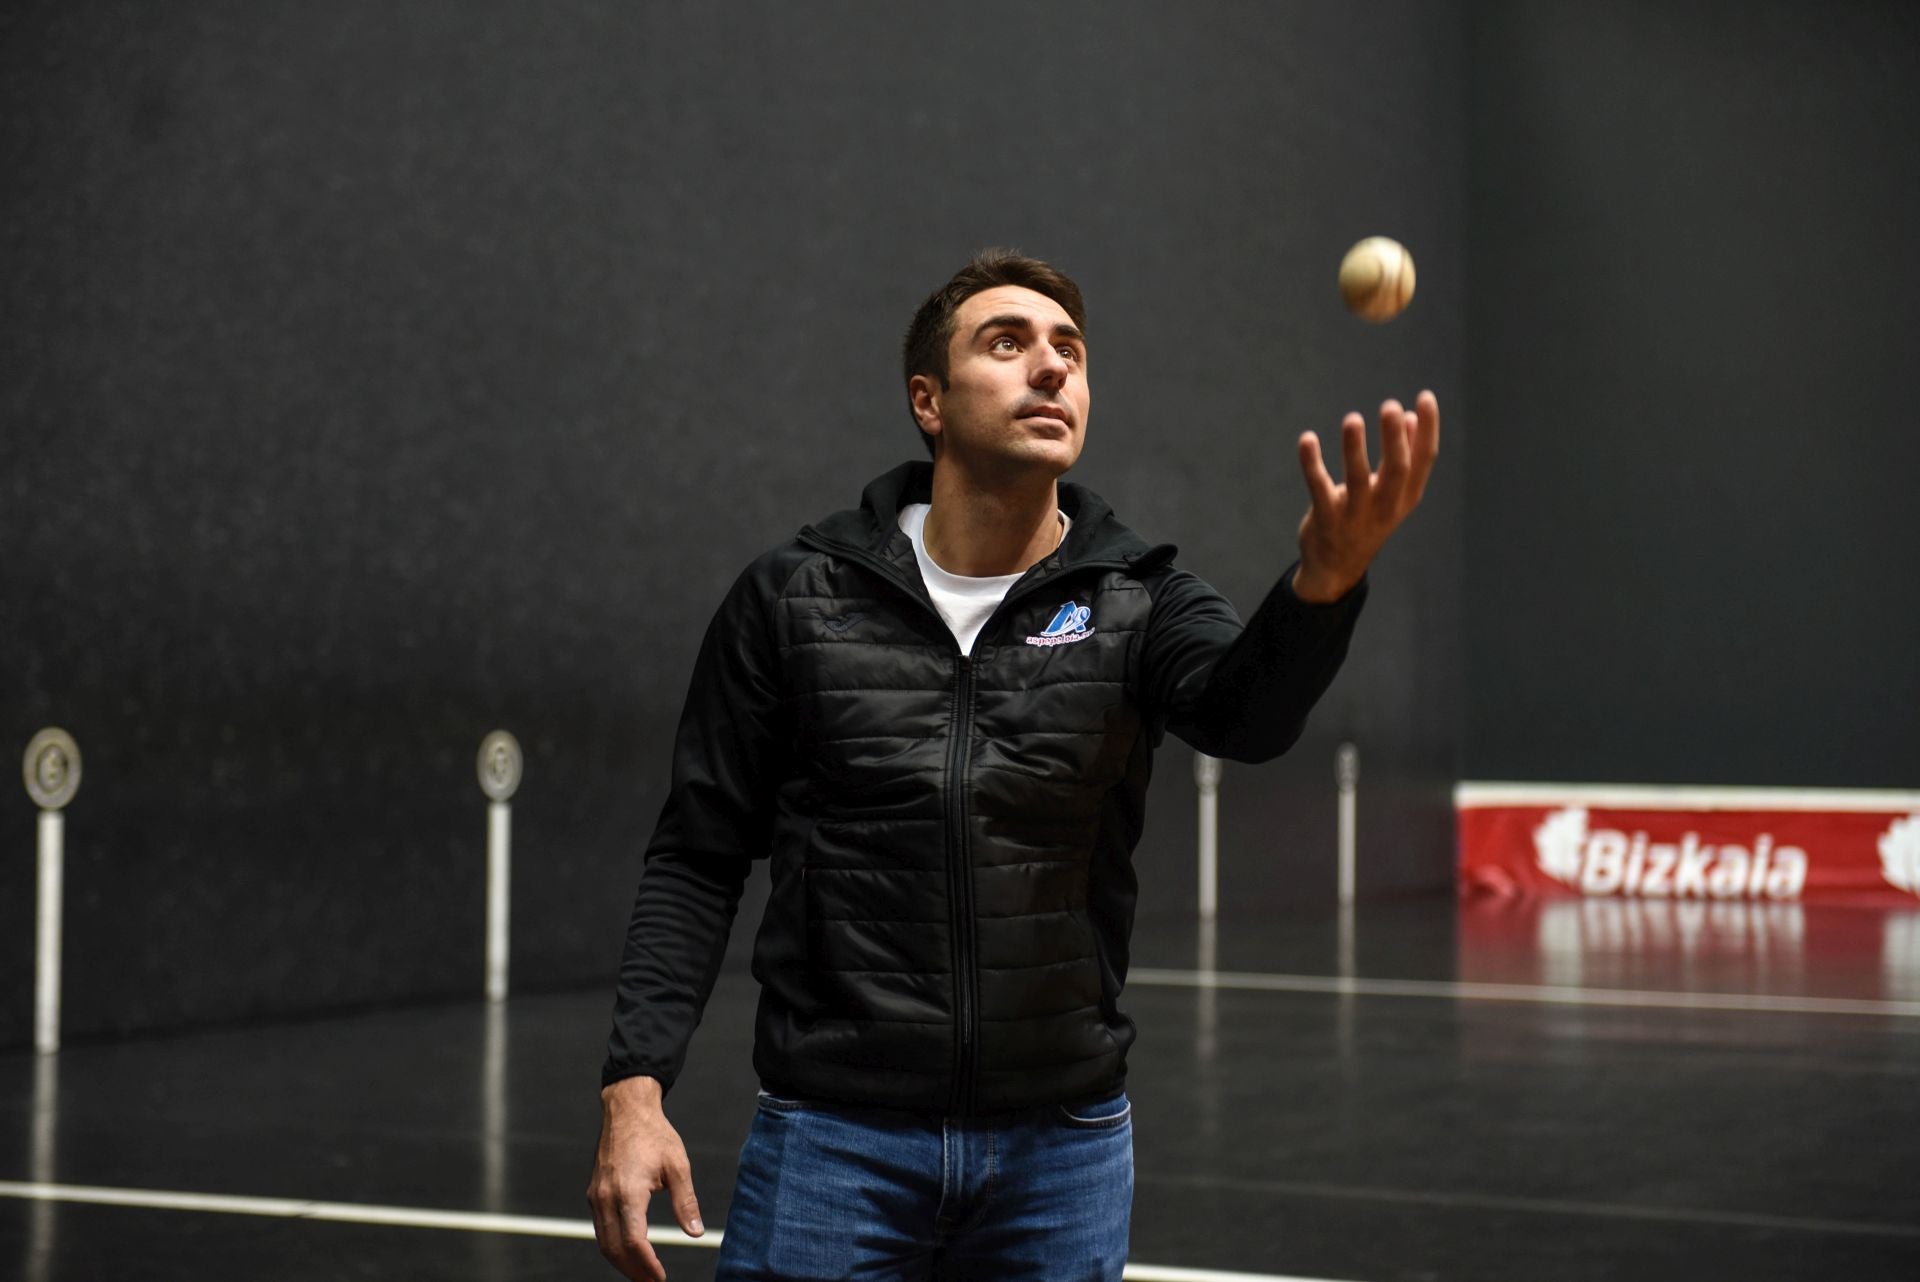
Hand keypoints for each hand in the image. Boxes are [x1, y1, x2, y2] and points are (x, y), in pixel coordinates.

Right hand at [586, 1076, 704, 1280]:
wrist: (626, 1111)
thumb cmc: (654, 1135)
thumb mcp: (678, 1166)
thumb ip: (686, 1201)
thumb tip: (695, 1232)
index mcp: (628, 1192)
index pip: (633, 1241)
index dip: (647, 1265)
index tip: (661, 1278)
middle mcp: (606, 1197)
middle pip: (614, 1249)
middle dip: (634, 1271)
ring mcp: (597, 1196)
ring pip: (603, 1242)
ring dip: (622, 1262)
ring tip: (643, 1274)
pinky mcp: (594, 1193)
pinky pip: (600, 1228)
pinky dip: (613, 1246)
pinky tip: (629, 1251)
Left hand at [1292, 390, 1439, 601]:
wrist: (1336, 569)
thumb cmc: (1367, 519)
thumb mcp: (1391, 493)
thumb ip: (1403, 457)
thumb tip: (1410, 416)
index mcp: (1406, 497)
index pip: (1424, 461)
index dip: (1428, 429)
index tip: (1425, 397)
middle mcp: (1385, 507)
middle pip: (1396, 471)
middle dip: (1395, 439)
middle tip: (1390, 406)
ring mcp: (1355, 516)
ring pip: (1357, 479)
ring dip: (1355, 448)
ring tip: (1352, 420)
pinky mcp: (1326, 520)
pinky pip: (1319, 488)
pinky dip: (1312, 464)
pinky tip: (1307, 439)